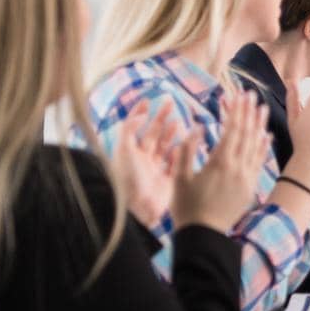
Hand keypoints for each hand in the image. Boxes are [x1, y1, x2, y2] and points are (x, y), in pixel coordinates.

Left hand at [107, 100, 186, 228]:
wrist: (136, 210)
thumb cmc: (127, 181)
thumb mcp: (124, 151)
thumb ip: (129, 129)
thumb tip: (141, 114)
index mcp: (129, 152)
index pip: (134, 126)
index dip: (140, 112)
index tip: (148, 100)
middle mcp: (141, 160)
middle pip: (152, 134)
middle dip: (161, 118)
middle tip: (171, 103)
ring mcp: (155, 170)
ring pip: (164, 147)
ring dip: (171, 133)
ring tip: (179, 121)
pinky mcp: (167, 181)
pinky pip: (175, 163)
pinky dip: (180, 153)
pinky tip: (185, 143)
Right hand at [171, 89, 271, 232]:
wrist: (204, 235)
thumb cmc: (186, 207)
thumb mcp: (179, 177)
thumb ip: (187, 150)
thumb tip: (197, 127)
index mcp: (219, 163)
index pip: (232, 130)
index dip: (236, 110)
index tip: (240, 95)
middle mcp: (237, 168)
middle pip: (246, 133)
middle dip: (248, 112)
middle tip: (252, 95)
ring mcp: (246, 177)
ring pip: (256, 145)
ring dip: (259, 125)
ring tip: (262, 108)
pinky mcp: (250, 187)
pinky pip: (260, 162)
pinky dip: (263, 147)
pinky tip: (266, 135)